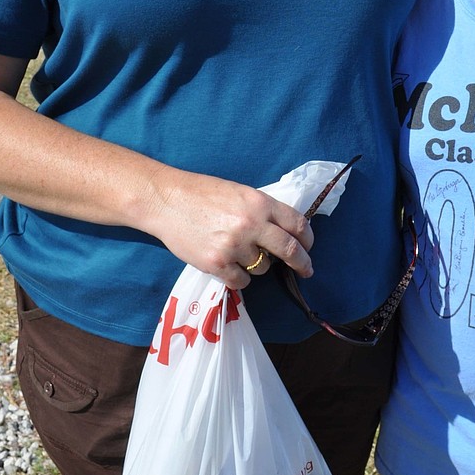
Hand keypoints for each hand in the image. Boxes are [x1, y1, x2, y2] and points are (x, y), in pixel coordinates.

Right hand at [141, 168, 313, 288]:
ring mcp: (234, 246)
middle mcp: (251, 224)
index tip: (308, 247)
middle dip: (302, 262)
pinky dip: (238, 277)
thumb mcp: (239, 193)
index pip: (297, 224)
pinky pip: (241, 281)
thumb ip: (262, 211)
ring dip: (257, 265)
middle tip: (306, 269)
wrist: (166, 201)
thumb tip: (284, 232)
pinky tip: (227, 265)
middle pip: (289, 250)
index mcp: (260, 203)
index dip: (307, 239)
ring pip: (262, 268)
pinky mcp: (217, 264)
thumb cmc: (202, 194)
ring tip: (237, 251)